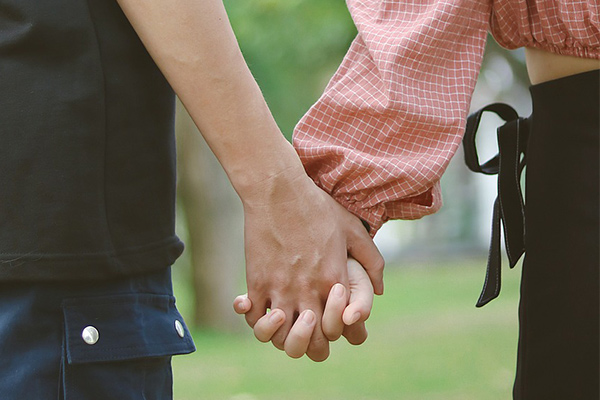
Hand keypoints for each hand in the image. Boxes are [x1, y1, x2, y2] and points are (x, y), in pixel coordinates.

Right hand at [239, 172, 382, 360]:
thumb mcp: (353, 230)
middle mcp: (309, 291)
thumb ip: (372, 261)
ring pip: (281, 337)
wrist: (279, 191)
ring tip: (282, 319)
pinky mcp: (257, 282)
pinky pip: (254, 319)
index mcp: (334, 281)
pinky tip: (259, 307)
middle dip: (310, 344)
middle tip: (305, 328)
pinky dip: (257, 320)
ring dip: (283, 335)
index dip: (334, 333)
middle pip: (310, 344)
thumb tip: (381, 289)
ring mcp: (281, 289)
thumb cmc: (317, 207)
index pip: (338, 330)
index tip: (327, 320)